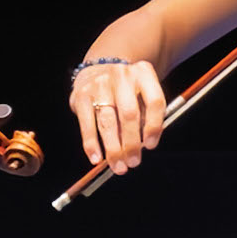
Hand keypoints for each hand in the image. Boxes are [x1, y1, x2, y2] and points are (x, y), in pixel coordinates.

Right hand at [69, 43, 168, 179]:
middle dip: (132, 143)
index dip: (154, 126)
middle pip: (129, 114)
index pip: (154, 102)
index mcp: (144, 74)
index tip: (150, 146)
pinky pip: (87, 124)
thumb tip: (141, 147)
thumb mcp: (142, 94)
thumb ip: (145, 116)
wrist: (98, 71)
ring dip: (113, 148)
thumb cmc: (126, 91)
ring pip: (108, 121)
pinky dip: (91, 144)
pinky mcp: (82, 95)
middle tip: (133, 162)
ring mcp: (100, 84)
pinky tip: (96, 158)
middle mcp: (122, 76)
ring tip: (118, 166)